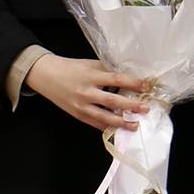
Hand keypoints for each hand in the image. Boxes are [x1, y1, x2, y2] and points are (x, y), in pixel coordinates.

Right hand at [26, 54, 150, 131]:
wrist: (46, 76)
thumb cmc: (69, 68)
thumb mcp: (88, 64)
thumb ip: (106, 70)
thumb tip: (127, 75)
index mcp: (91, 75)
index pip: (116, 79)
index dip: (132, 83)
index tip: (146, 86)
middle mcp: (86, 92)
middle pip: (112, 101)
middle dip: (130, 106)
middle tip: (145, 108)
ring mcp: (81, 106)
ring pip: (104, 117)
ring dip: (121, 122)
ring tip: (135, 125)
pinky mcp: (78, 115)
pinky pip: (95, 123)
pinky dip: (107, 127)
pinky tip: (118, 129)